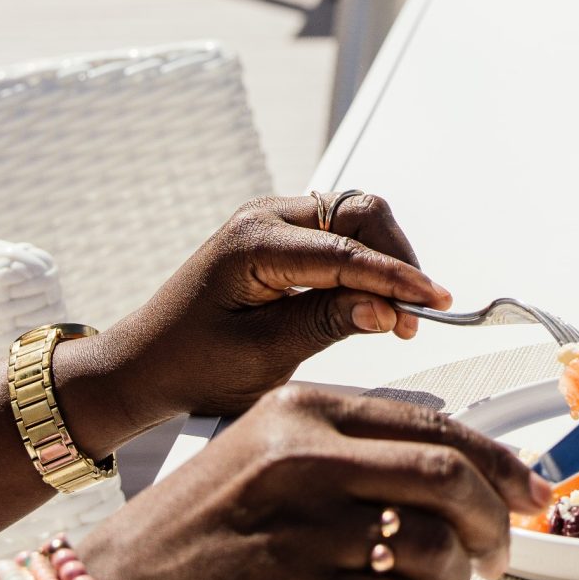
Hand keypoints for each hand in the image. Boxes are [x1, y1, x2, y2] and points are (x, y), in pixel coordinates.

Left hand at [67, 194, 450, 449]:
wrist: (144, 366)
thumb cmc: (189, 365)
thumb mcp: (261, 355)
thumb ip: (327, 325)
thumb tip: (388, 311)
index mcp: (252, 243)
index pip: (345, 251)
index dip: (397, 278)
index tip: (434, 302)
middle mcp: (264, 218)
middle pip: (360, 213)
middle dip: (397, 260)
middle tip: (415, 313)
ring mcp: (275, 221)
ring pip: (358, 218)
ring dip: (387, 260)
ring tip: (398, 313)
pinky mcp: (285, 236)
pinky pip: (343, 233)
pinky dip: (368, 262)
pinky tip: (375, 299)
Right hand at [77, 385, 550, 579]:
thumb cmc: (202, 535)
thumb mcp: (270, 458)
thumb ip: (358, 455)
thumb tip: (466, 475)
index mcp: (305, 410)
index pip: (437, 425)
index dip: (500, 464)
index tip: (533, 494)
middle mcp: (303, 456)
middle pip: (448, 476)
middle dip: (492, 523)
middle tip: (497, 556)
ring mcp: (296, 525)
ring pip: (430, 546)